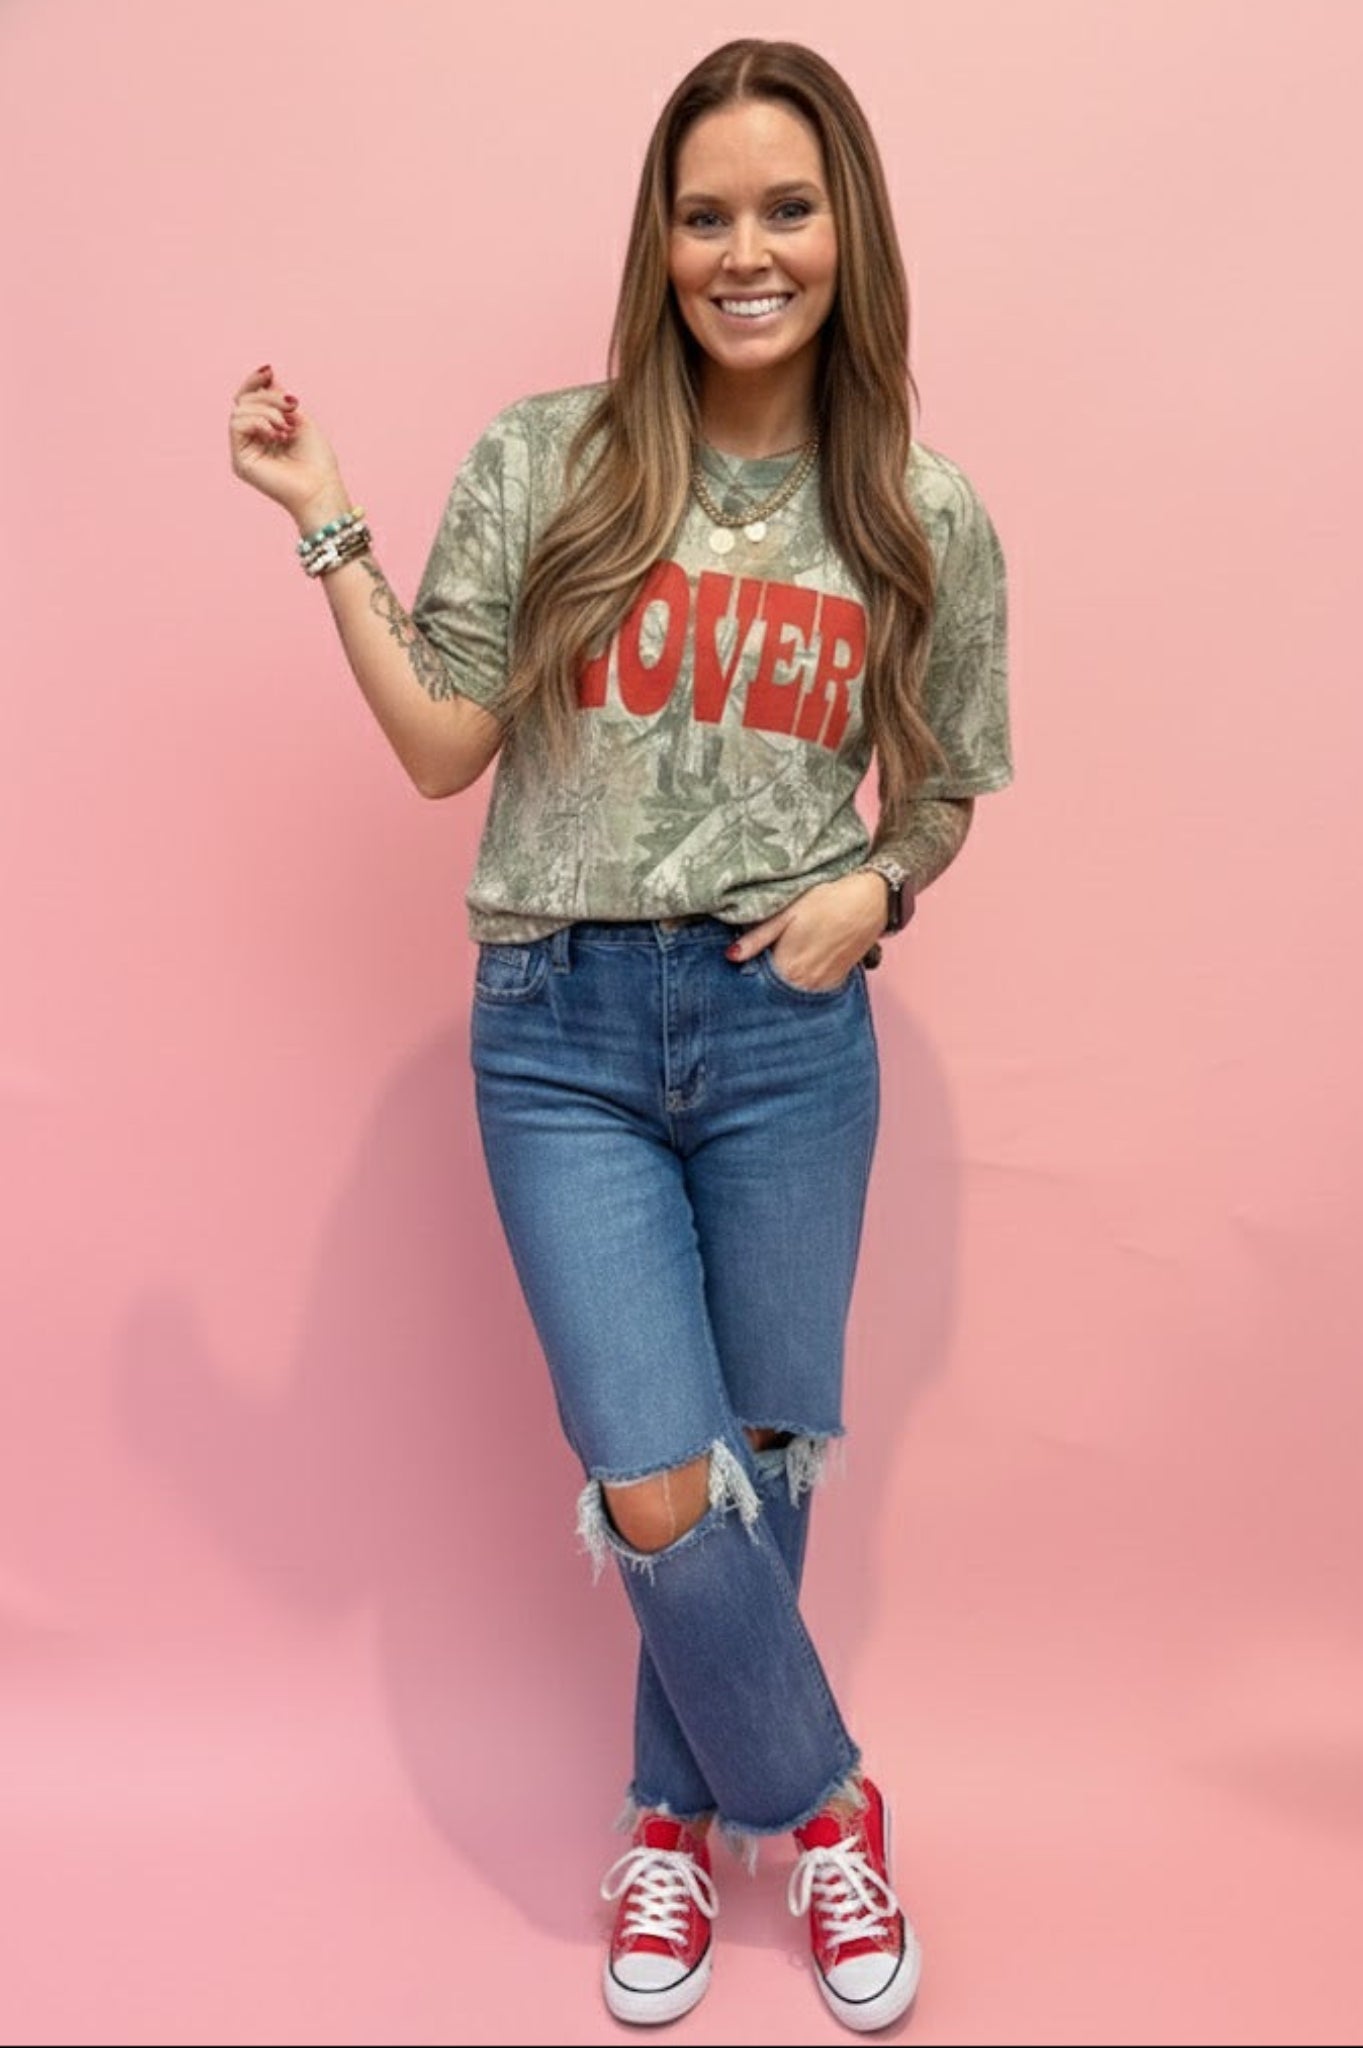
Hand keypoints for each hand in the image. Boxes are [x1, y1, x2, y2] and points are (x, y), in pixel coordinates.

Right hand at [227, 363, 348, 523]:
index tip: (269, 370)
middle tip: (292, 406)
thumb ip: (279, 398)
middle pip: (243, 401)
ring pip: (239, 410)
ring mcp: (244, 451)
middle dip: (268, 396)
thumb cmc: (317, 460)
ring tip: (287, 426)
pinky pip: (237, 424)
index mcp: (265, 431)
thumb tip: (267, 374)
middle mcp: (252, 440)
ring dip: (267, 410)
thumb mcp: (300, 419)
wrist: (321, 488)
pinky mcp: (240, 461)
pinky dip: (258, 421)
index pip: (249, 399)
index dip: (255, 381)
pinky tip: (276, 434)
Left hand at [726, 871, 887, 989]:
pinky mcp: (837, 981)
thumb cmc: (825, 901)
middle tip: (761, 961)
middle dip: (765, 982)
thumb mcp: (786, 913)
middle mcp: (805, 984)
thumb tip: (730, 956)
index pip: (758, 984)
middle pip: (775, 992)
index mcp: (788, 967)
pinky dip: (804, 983)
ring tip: (785, 961)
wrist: (868, 901)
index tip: (743, 966)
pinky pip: (813, 990)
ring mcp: (823, 985)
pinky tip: (803, 965)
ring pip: (794, 993)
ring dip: (785, 983)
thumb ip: (757, 937)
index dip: (748, 975)